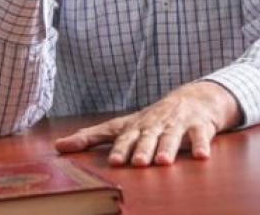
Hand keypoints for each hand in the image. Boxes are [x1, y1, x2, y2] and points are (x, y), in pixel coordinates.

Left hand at [54, 82, 241, 166]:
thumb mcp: (123, 125)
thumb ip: (92, 136)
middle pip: (147, 137)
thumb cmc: (152, 118)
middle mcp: (155, 124)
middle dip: (142, 149)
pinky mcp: (199, 126)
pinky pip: (201, 136)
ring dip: (167, 148)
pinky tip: (201, 156)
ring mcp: (177, 124)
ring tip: (162, 161)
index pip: (125, 137)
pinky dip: (201, 145)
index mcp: (136, 126)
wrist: (195, 98)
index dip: (119, 149)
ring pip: (172, 137)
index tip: (113, 161)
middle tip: (137, 162)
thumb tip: (58, 146)